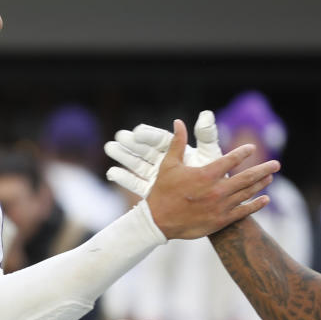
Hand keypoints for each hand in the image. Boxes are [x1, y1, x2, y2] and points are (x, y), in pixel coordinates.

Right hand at [105, 110, 222, 197]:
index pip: (160, 139)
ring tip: (110, 148)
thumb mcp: (208, 154)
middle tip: (119, 136)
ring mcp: (156, 177)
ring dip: (124, 156)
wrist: (206, 205)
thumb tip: (206, 114)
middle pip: (145, 150)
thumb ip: (205, 134)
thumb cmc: (211, 174)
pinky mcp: (151, 191)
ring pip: (138, 164)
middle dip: (132, 143)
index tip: (137, 131)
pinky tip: (111, 173)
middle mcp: (164, 161)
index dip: (149, 134)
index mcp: (177, 150)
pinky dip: (124, 178)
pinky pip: (137, 184)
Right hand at [144, 119, 279, 238]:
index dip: (243, 153)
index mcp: (206, 174)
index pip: (231, 160)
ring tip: (270, 177)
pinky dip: (256, 205)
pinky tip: (265, 199)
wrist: (158, 221)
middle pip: (247, 177)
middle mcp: (217, 190)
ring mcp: (221, 206)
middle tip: (276, 164)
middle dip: (264, 169)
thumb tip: (178, 122)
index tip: (251, 149)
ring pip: (247, 193)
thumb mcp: (169, 164)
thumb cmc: (162, 191)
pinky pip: (243, 212)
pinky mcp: (221, 220)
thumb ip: (178, 143)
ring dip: (261, 184)